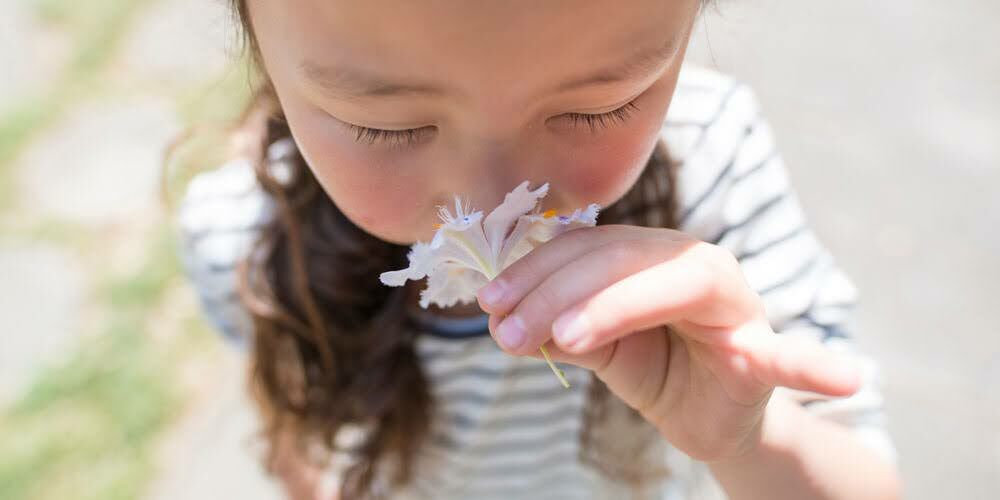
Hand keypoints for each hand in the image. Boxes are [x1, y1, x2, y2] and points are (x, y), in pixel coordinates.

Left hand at [476, 224, 862, 461]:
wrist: (706, 415)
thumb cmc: (651, 364)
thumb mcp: (595, 344)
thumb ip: (557, 326)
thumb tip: (499, 319)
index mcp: (650, 254)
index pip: (585, 247)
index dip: (534, 271)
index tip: (488, 303)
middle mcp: (694, 261)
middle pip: (619, 257)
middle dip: (556, 292)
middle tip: (507, 331)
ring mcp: (735, 303)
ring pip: (674, 285)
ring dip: (612, 309)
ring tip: (565, 341)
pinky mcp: (761, 353)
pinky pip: (788, 357)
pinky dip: (815, 367)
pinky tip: (846, 379)